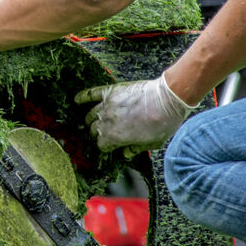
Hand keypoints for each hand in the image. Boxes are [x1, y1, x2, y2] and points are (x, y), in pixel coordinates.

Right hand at [74, 75, 199, 152]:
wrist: (168, 99)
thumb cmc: (162, 123)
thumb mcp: (151, 143)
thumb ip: (135, 149)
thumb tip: (125, 153)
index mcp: (114, 137)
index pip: (101, 145)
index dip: (106, 147)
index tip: (111, 146)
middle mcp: (106, 121)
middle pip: (93, 130)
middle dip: (98, 134)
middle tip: (105, 133)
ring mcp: (107, 105)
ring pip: (90, 115)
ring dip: (90, 119)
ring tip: (93, 120)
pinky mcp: (111, 91)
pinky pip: (91, 94)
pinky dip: (83, 97)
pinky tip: (77, 99)